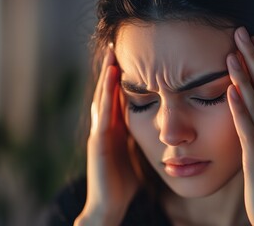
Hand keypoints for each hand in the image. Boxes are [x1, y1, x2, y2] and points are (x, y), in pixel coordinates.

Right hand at [75, 47, 138, 225]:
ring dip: (106, 77)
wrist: (109, 205)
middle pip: (107, 93)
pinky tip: (110, 79)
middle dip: (110, 71)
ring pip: (102, 99)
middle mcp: (104, 128)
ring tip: (112, 55)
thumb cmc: (123, 182)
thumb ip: (140, 140)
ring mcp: (98, 134)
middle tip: (116, 47)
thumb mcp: (135, 154)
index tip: (127, 58)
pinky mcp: (98, 143)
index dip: (120, 79)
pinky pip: (103, 114)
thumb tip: (156, 129)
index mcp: (114, 130)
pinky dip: (106, 96)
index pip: (116, 98)